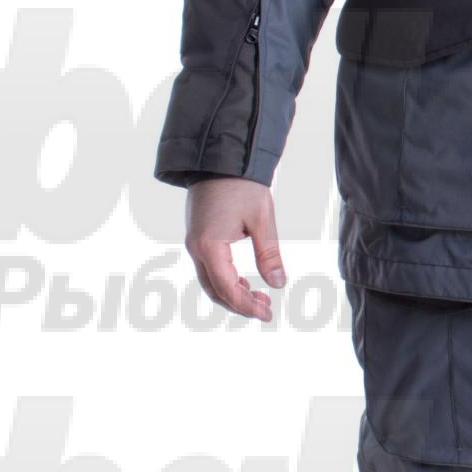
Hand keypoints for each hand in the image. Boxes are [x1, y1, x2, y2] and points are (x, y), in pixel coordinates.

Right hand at [182, 177, 285, 321]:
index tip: (267, 314)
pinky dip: (225, 280)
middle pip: (214, 290)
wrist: (219, 158)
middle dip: (239, 304)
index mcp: (209, 246)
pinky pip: (208, 268)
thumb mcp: (262, 220)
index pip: (227, 288)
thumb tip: (278, 285)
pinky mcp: (197, 236)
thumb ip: (269, 254)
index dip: (247, 306)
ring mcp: (194, 242)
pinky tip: (244, 282)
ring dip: (232, 294)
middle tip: (266, 310)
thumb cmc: (242, 185)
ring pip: (210, 281)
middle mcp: (196, 248)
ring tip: (259, 298)